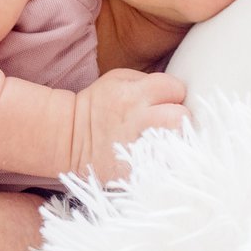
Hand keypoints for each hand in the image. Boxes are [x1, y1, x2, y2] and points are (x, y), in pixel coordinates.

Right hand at [66, 68, 186, 184]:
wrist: (70, 137)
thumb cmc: (100, 105)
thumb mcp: (118, 79)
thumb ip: (149, 82)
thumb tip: (176, 92)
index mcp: (133, 94)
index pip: (175, 88)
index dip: (172, 94)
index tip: (163, 101)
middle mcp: (137, 119)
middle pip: (181, 117)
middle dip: (178, 118)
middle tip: (168, 123)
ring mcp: (136, 147)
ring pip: (176, 144)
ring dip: (174, 141)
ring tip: (165, 140)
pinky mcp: (134, 171)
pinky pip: (163, 167)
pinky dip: (164, 162)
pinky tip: (156, 157)